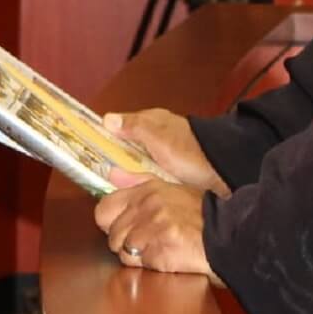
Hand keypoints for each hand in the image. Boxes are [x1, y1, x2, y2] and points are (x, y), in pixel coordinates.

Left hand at [93, 182, 212, 275]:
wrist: (227, 234)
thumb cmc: (200, 213)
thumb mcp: (171, 187)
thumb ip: (138, 182)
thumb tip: (112, 174)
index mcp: (146, 192)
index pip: (103, 209)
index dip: (109, 222)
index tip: (119, 226)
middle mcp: (146, 209)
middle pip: (112, 235)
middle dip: (124, 242)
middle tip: (144, 241)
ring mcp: (152, 231)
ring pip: (123, 252)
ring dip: (137, 255)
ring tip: (156, 248)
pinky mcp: (159, 253)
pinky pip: (140, 264)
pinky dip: (149, 264)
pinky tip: (165, 255)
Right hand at [104, 108, 226, 194]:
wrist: (223, 171)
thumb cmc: (189, 150)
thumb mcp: (157, 136)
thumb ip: (133, 126)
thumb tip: (106, 119)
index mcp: (152, 123)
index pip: (121, 127)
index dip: (105, 138)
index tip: (89, 152)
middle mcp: (157, 138)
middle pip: (128, 148)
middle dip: (116, 161)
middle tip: (100, 178)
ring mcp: (165, 157)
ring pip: (138, 164)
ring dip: (129, 176)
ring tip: (115, 191)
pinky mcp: (172, 175)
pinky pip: (150, 178)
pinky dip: (143, 184)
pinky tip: (136, 194)